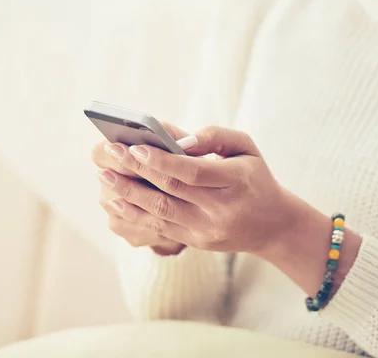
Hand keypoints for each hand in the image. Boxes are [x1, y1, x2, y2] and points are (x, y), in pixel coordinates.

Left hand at [98, 126, 296, 253]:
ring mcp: (207, 230)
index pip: (192, 172)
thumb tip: (179, 140)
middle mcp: (221, 210)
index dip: (161, 160)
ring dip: (128, 194)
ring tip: (104, 176)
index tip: (134, 146)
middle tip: (109, 153)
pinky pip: (160, 228)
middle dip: (136, 172)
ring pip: (160, 213)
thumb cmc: (255, 178)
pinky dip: (134, 214)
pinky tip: (115, 200)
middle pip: (170, 191)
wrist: (273, 225)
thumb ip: (215, 136)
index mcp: (236, 182)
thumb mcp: (247, 148)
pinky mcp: (196, 241)